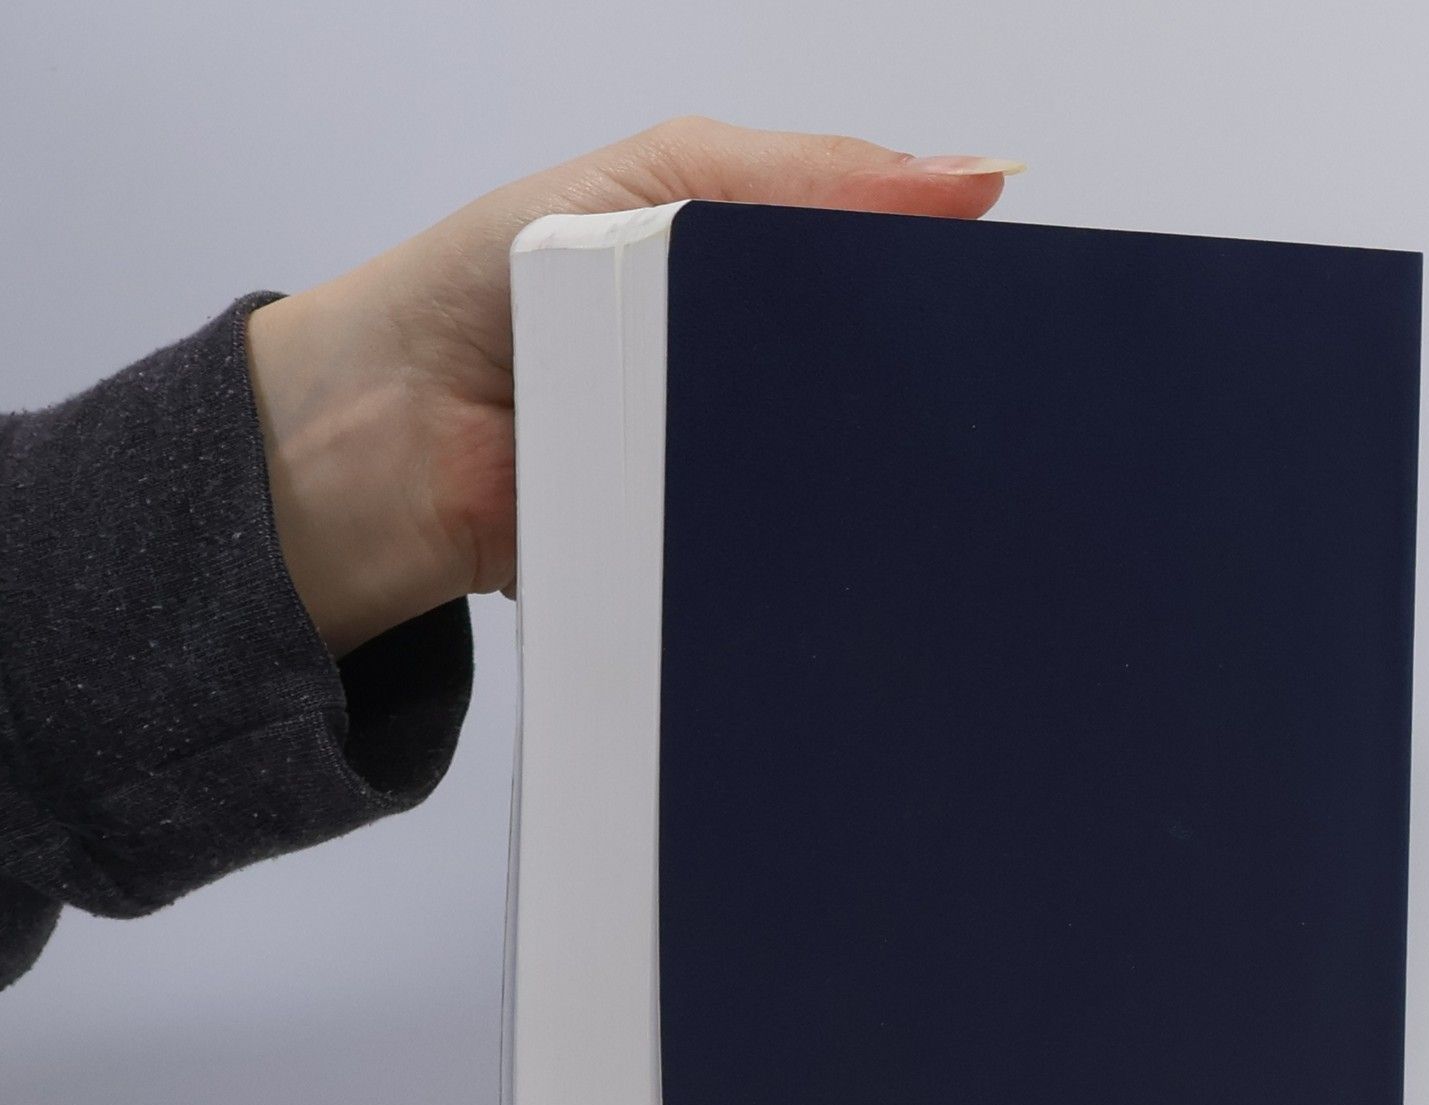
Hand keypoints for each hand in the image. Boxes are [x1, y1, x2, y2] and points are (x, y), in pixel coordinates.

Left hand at [245, 118, 1021, 657]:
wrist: (382, 444)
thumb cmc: (482, 293)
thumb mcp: (652, 181)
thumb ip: (793, 174)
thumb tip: (957, 175)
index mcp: (747, 270)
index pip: (879, 268)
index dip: (940, 269)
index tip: (990, 274)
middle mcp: (751, 371)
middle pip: (872, 377)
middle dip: (907, 372)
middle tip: (944, 362)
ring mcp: (733, 463)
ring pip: (840, 469)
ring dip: (853, 456)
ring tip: (873, 436)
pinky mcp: (712, 550)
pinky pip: (783, 547)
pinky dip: (801, 535)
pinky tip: (818, 515)